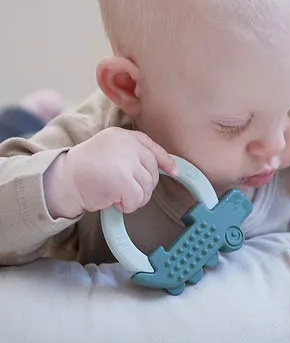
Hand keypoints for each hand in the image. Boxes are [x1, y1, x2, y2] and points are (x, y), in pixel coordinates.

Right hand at [44, 127, 177, 218]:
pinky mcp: (122, 180)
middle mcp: (127, 145)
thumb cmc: (85, 169)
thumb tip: (162, 168)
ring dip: (135, 198)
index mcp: (124, 136)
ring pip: (147, 187)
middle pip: (152, 171)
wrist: (63, 180)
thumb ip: (132, 154)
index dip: (165, 161)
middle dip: (144, 186)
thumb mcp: (110, 151)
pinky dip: (129, 206)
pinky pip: (138, 199)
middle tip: (126, 191)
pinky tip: (115, 202)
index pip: (152, 147)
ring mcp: (125, 162)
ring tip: (117, 195)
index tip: (173, 171)